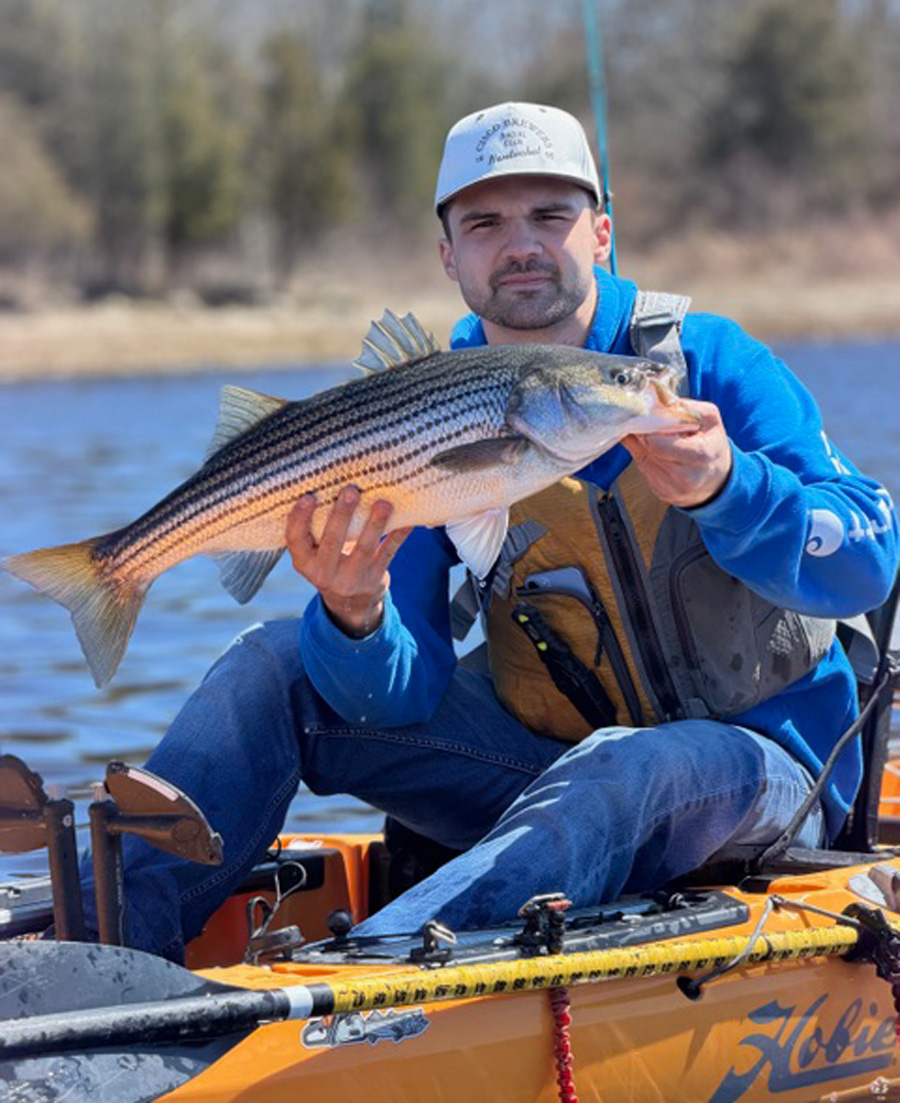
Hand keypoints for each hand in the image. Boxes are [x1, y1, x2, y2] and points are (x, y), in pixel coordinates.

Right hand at [285, 486, 410, 637]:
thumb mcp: (315, 552)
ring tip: (383, 503)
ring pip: (363, 549)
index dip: (299, 518)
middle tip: (350, 491)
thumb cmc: (330, 562)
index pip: (295, 539)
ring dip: (374, 524)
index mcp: (305, 561)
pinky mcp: (374, 579)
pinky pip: (387, 554)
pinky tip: (407, 522)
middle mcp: (324, 573)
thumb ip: (317, 529)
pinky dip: (398, 536)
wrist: (350, 602)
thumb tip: (331, 483)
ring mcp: (350, 578)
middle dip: (342, 515)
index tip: (308, 497)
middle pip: (332, 542)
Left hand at [622, 399, 731, 507]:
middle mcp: (686, 477)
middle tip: (653, 427)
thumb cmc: (713, 444)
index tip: (652, 419)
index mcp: (701, 455)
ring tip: (661, 441)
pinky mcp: (662, 494)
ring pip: (643, 460)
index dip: (651, 428)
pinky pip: (643, 471)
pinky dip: (648, 459)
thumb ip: (683, 407)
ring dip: (646, 447)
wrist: (718, 480)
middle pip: (649, 450)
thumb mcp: (709, 418)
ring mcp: (672, 489)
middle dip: (648, 436)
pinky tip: (660, 455)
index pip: (658, 443)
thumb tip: (653, 402)